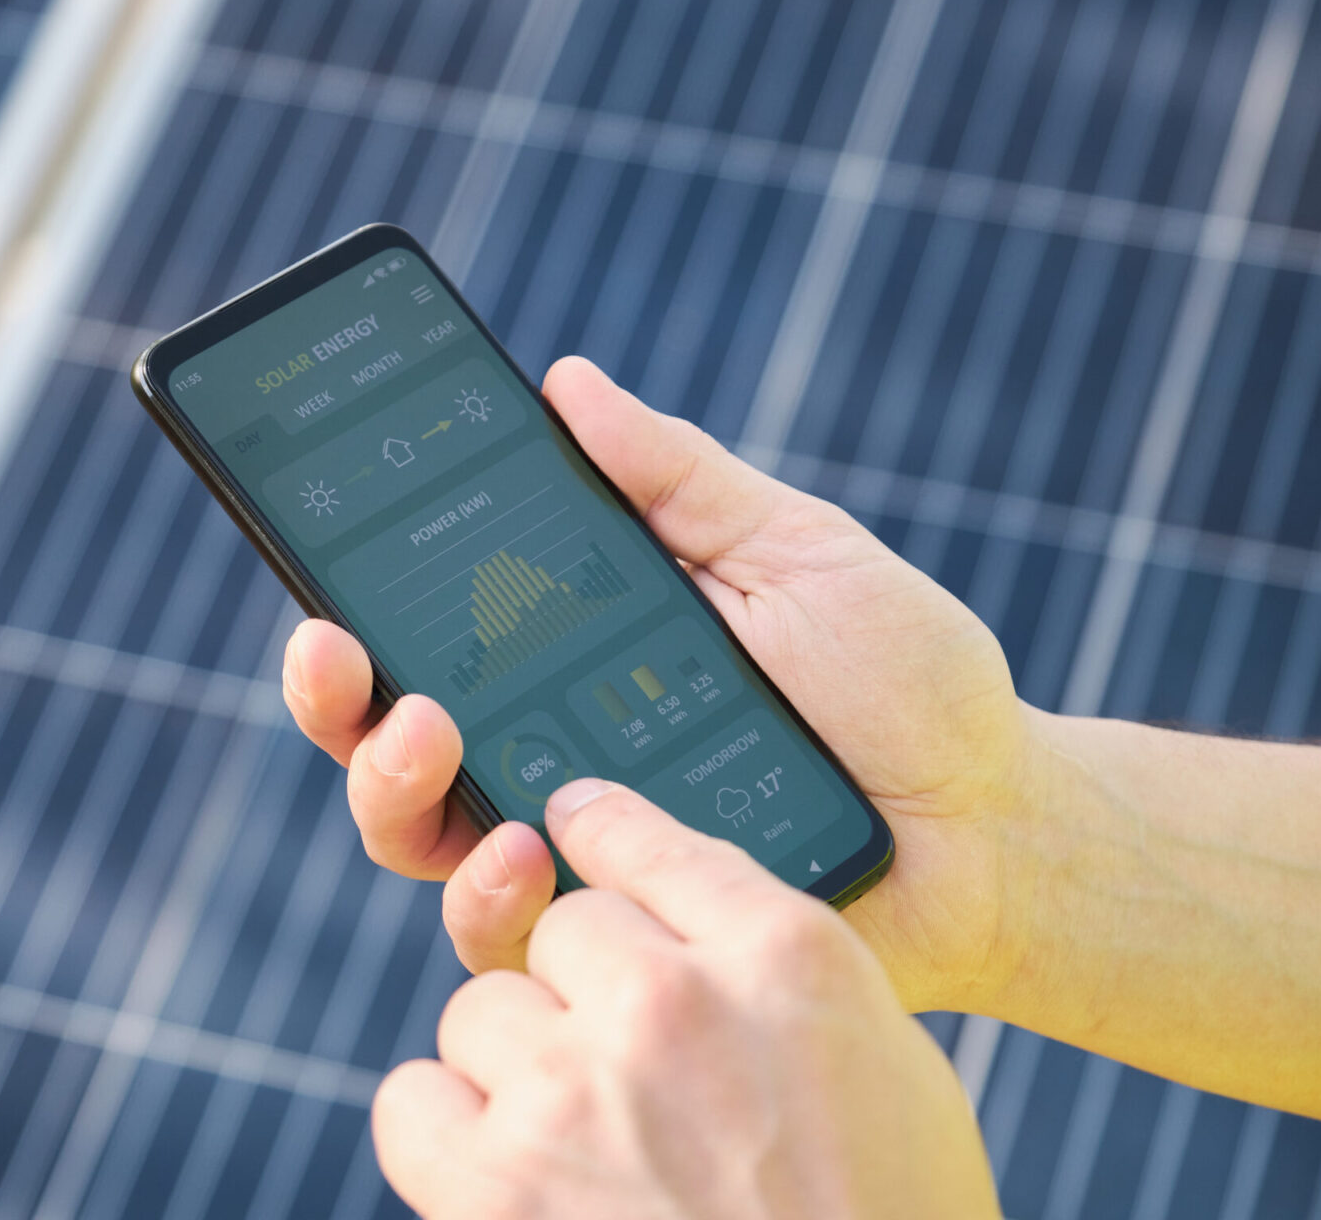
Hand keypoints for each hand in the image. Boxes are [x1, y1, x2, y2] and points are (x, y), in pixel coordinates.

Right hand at [284, 357, 1043, 1010]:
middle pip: (386, 735)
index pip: (431, 628)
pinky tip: (523, 847)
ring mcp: (576, 850)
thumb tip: (568, 380)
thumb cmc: (905, 681)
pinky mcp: (614, 939)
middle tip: (347, 655)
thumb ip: (678, 479)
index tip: (323, 556)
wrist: (996, 825)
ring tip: (428, 734)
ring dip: (387, 783)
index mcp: (575, 655)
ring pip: (414, 836)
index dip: (356, 600)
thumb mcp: (793, 551)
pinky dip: (485, 892)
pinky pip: (504, 934)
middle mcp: (552, 751)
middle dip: (334, 698)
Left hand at [373, 780, 1001, 1219]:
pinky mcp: (493, 1190)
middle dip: (587, 994)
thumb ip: (771, 959)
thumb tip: (663, 906)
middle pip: (560, 931)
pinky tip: (508, 1167)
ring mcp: (572, 1094)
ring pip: (482, 1010)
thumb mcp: (885, 1057)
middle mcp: (671, 1004)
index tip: (577, 832)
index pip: (639, 836)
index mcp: (782, 957)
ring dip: (521, 1067)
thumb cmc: (886, 1213)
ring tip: (588, 1141)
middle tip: (638, 1079)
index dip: (601, 838)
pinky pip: (412, 1099)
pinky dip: (446, 1131)